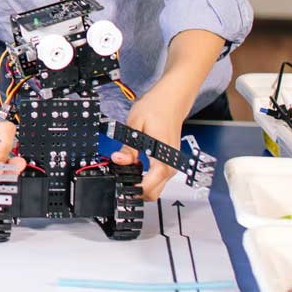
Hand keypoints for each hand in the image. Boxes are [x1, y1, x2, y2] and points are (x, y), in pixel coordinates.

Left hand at [111, 81, 191, 199]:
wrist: (171, 99)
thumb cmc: (156, 108)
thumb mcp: (134, 127)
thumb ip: (127, 149)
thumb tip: (119, 161)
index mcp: (162, 158)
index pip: (149, 186)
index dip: (133, 189)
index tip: (120, 184)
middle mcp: (170, 164)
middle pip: (154, 192)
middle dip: (137, 189)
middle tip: (121, 177)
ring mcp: (172, 163)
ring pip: (157, 186)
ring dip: (142, 182)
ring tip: (128, 166)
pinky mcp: (170, 160)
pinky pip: (159, 176)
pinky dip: (148, 176)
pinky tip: (137, 163)